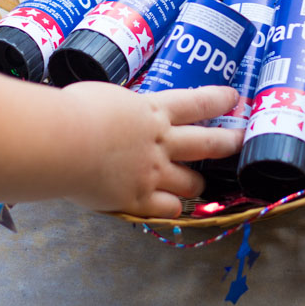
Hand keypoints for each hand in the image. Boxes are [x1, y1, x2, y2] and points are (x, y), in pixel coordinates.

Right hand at [61, 82, 241, 218]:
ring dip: (198, 183)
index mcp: (153, 111)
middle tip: (241, 141)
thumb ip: (121, 107)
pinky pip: (169, 209)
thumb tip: (117, 110)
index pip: (196, 102)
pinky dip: (172, 208)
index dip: (218, 100)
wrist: (64, 142)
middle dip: (229, 142)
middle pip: (208, 143)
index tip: (235, 98)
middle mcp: (162, 141)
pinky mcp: (140, 199)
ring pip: (192, 182)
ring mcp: (154, 172)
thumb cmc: (75, 111)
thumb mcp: (105, 96)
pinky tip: (171, 207)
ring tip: (198, 184)